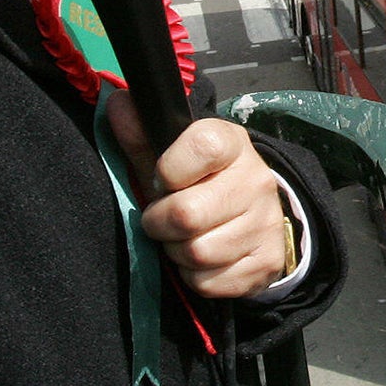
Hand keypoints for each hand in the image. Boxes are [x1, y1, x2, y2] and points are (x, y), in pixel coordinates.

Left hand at [106, 92, 291, 298]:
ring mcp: (266, 224)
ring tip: (183, 238)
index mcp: (233, 144)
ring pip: (198, 253)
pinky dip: (194, 276)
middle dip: (160, 222)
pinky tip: (202, 259)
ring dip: (176, 251)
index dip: (169, 168)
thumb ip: (141, 135)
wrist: (251, 217)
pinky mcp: (266, 262)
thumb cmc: (200, 182)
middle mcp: (257, 181)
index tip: (162, 179)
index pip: (202, 146)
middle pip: (188, 214)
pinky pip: (209, 282)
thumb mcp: (171, 155)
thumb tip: (118, 104)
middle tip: (162, 219)